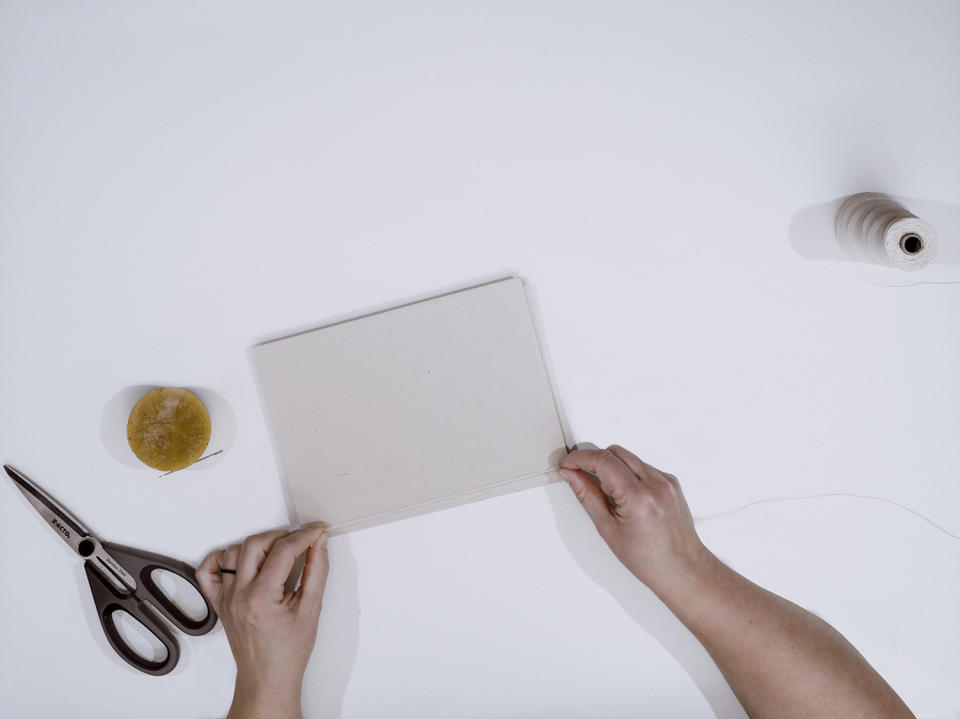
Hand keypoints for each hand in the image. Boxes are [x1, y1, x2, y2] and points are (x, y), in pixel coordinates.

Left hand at [196, 524, 328, 718]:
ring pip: (233, 552)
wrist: (268, 678)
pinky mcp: (218, 603)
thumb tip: (319, 543)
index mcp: (261, 598)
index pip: (283, 551)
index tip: (317, 531)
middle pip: (255, 544)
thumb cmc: (289, 652)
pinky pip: (207, 571)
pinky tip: (241, 561)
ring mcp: (225, 598)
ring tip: (277, 554)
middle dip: (282, 536)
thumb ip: (317, 571)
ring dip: (257, 545)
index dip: (304, 535)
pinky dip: (221, 559)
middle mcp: (238, 596)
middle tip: (300, 542)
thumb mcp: (311, 610)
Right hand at [559, 445, 710, 594]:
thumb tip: (572, 475)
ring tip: (612, 498)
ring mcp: (667, 481)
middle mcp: (657, 485)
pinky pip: (643, 466)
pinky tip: (628, 498)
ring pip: (629, 457)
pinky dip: (629, 475)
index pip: (603, 460)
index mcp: (639, 498)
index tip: (568, 463)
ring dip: (613, 469)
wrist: (682, 569)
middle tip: (584, 480)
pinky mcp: (671, 482)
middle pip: (615, 452)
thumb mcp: (608, 529)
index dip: (579, 458)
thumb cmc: (649, 559)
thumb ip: (587, 495)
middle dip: (595, 462)